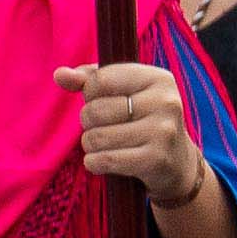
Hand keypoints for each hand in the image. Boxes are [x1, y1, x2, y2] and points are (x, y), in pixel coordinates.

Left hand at [53, 58, 212, 210]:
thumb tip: (60, 74)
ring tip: (104, 145)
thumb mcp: (123, 92)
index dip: (90, 93)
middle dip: (89, 122)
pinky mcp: (155, 160)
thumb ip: (90, 79)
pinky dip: (94, 163)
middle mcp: (165, 102)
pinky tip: (103, 161)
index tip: (102, 101)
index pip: (101, 79)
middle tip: (104, 127)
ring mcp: (163, 132)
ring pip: (97, 137)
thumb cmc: (141, 119)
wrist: (176, 162)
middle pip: (95, 110)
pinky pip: (105, 160)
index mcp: (158, 78)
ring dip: (90, 144)